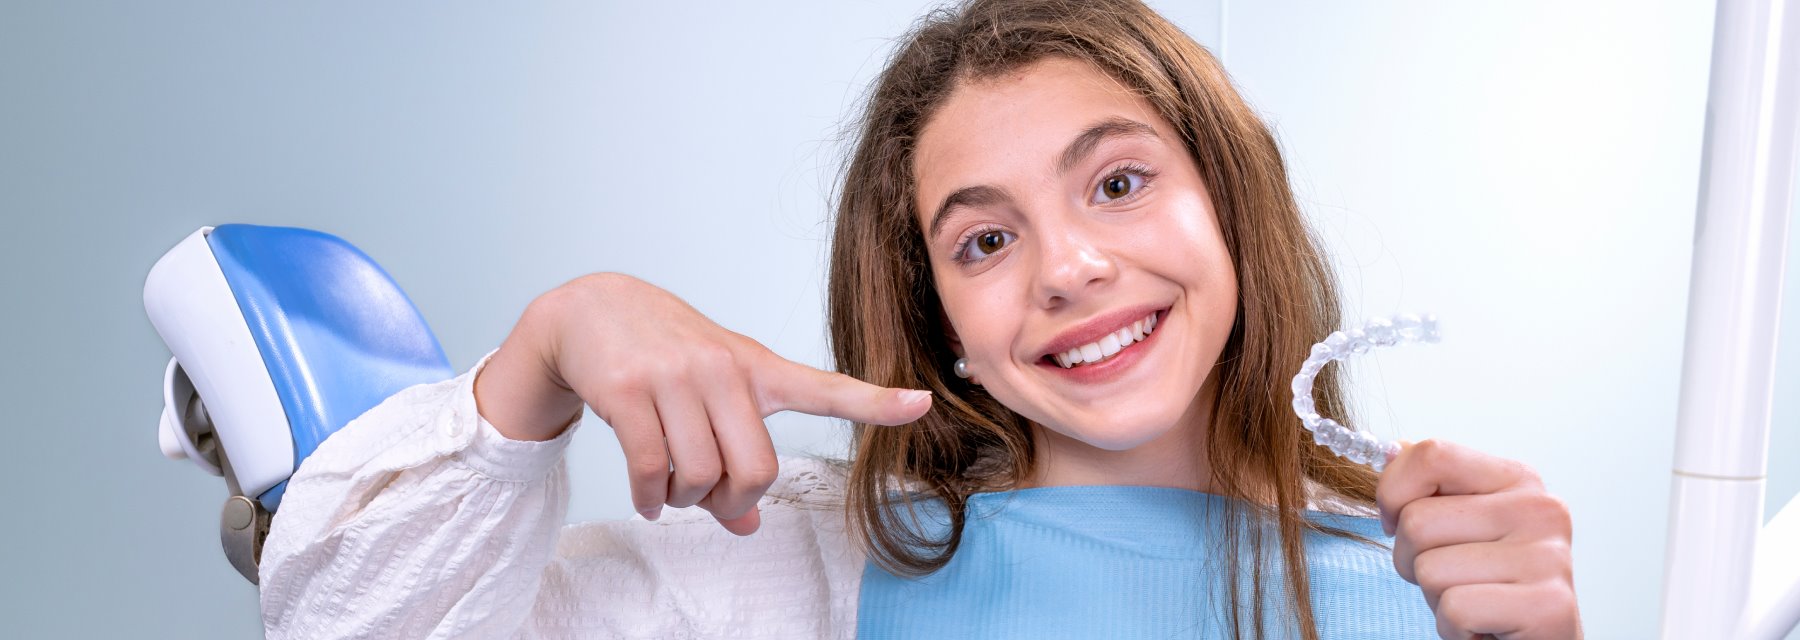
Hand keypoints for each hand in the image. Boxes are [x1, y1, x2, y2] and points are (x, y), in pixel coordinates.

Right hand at [475, 273, 932, 535]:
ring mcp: (675, 376)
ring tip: (669, 489)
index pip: (824, 387)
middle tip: (707, 497)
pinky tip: (647, 496)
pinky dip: (650, 499)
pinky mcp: (628, 389)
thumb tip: (746, 527)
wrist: (591, 312)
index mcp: (756, 367)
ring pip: (700, 475)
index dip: (874, 401)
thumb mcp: (711, 396)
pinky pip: (652, 471)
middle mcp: (722, 368)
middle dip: (730, 501)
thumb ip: (735, 458)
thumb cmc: (664, 357)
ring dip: (682, 501)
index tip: (920, 403)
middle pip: (755, 469)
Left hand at [1377, 440, 1580, 638]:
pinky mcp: (1548, 606)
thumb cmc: (1487, 586)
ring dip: (1436, 598)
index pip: (1431, 454)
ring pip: (1429, 568)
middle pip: (1417, 520)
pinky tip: (1484, 628)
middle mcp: (1540, 509)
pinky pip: (1455, 608)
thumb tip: (1389, 452)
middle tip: (1453, 580)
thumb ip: (1429, 486)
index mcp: (1517, 479)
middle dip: (1412, 560)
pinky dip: (1455, 628)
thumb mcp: (1458, 526)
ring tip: (1473, 603)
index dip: (1393, 493)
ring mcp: (1548, 557)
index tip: (1397, 523)